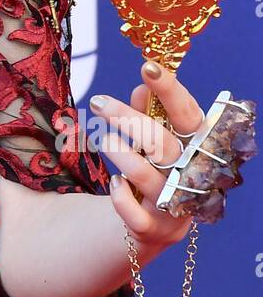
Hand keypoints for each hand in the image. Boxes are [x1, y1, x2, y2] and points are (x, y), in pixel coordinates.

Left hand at [89, 59, 202, 257]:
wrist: (154, 225)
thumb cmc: (155, 169)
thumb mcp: (151, 140)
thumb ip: (147, 115)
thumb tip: (142, 88)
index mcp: (197, 148)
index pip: (188, 115)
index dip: (171, 91)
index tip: (148, 67)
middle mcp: (191, 176)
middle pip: (163, 143)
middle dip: (128, 119)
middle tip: (98, 101)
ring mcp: (174, 205)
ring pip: (148, 176)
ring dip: (121, 153)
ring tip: (103, 138)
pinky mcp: (154, 229)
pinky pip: (134, 213)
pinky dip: (120, 196)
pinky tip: (115, 183)